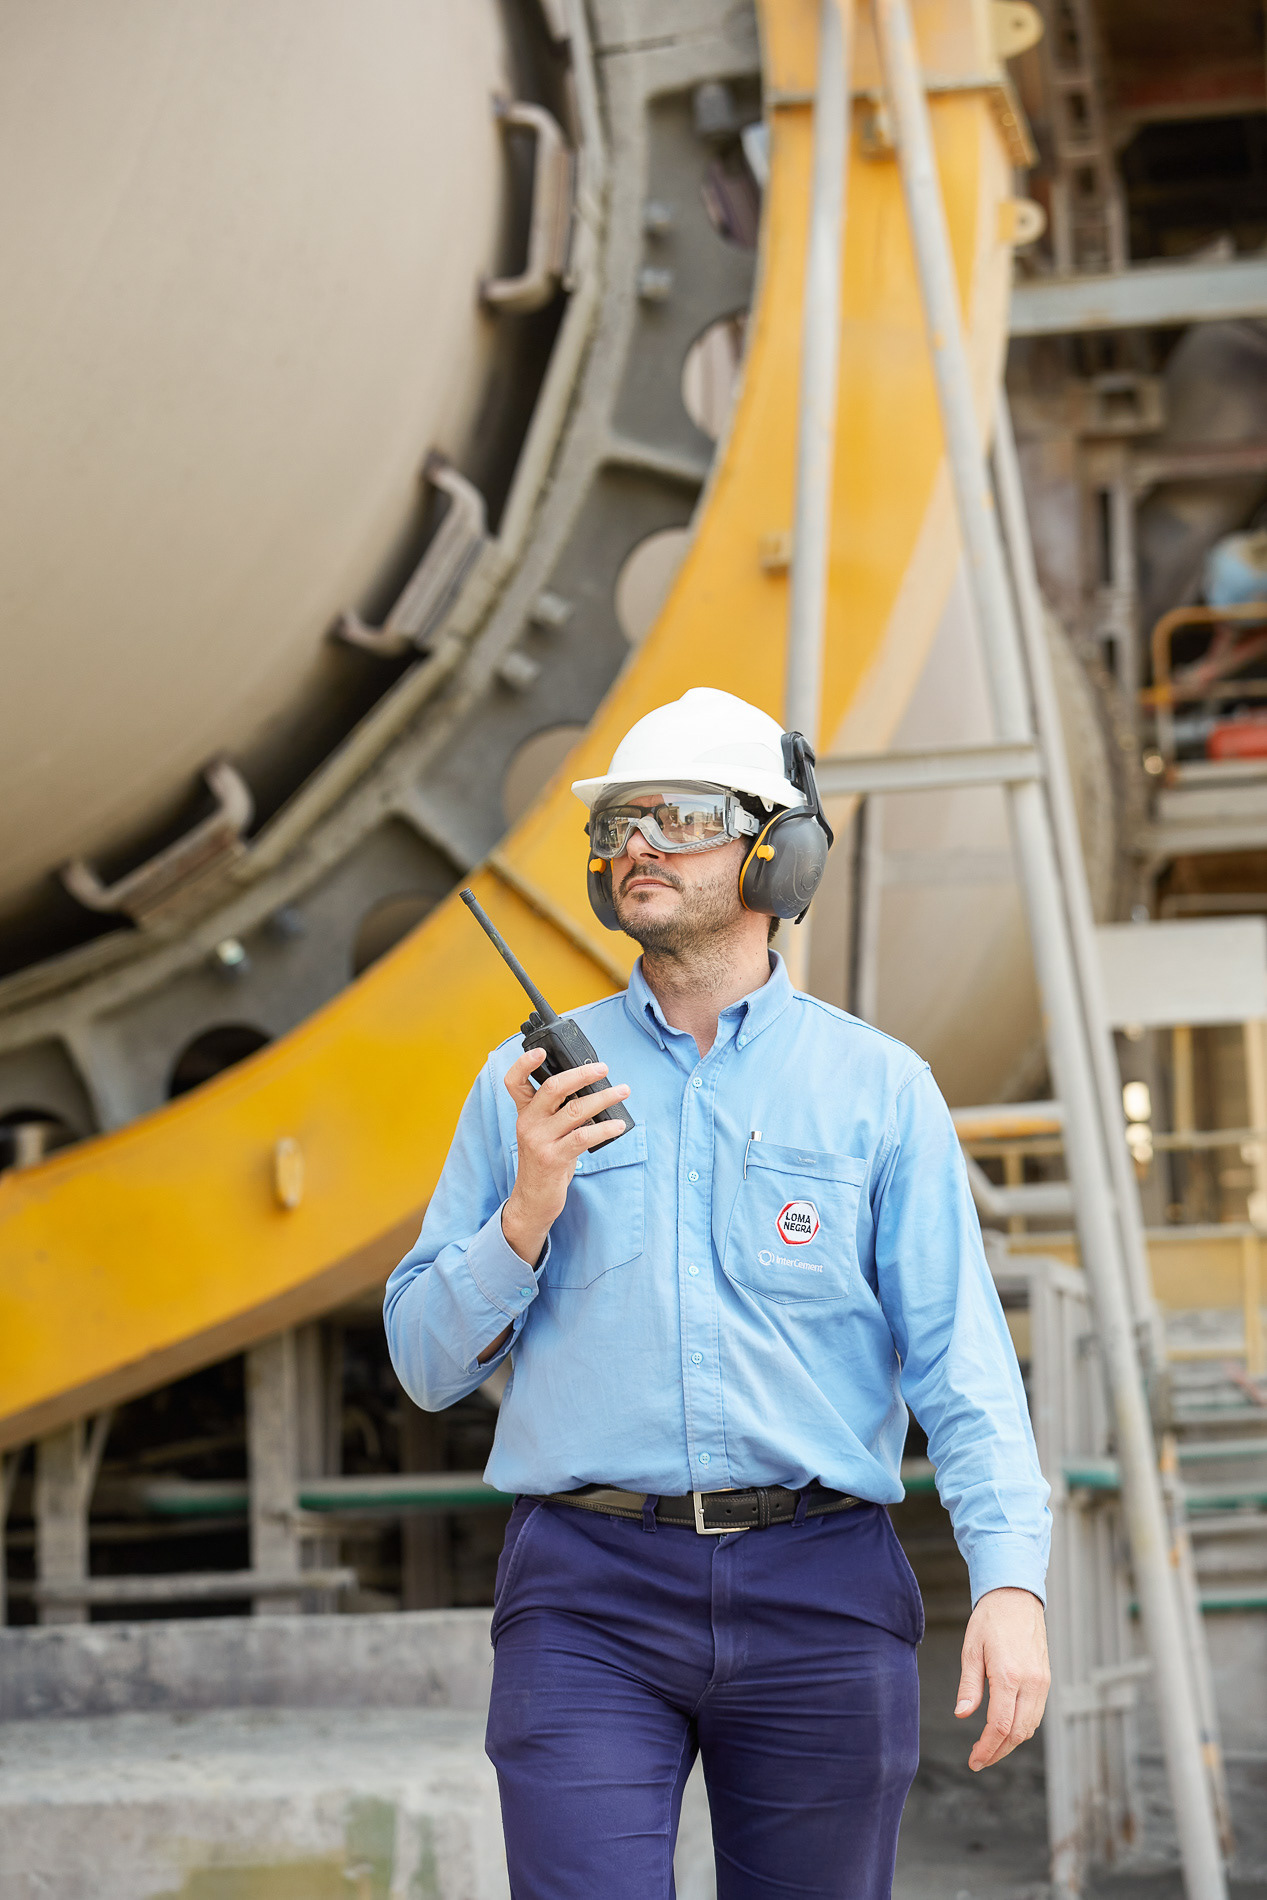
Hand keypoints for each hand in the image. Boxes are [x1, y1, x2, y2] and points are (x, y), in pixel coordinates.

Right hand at [500, 1050, 630, 1267]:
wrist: (533, 1199)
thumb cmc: (545, 1160)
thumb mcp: (545, 1132)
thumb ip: (558, 1111)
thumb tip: (592, 1089)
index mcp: (525, 1112)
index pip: (515, 1082)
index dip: (524, 1063)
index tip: (541, 1050)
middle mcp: (528, 1123)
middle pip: (552, 1088)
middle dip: (581, 1074)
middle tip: (603, 1068)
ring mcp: (539, 1141)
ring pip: (575, 1110)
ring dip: (603, 1098)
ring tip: (622, 1091)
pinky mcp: (553, 1158)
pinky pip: (583, 1136)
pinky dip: (605, 1128)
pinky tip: (619, 1125)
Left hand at [955, 1586, 1049, 1770]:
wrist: (1016, 1597)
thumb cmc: (990, 1620)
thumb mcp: (971, 1649)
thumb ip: (969, 1685)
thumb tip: (962, 1715)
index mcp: (1008, 1675)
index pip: (1000, 1725)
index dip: (987, 1748)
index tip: (974, 1760)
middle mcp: (1030, 1682)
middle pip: (1017, 1733)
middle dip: (998, 1752)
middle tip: (978, 1760)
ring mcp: (1042, 1682)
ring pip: (1030, 1727)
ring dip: (1010, 1743)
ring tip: (989, 1748)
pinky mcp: (1046, 1679)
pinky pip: (1036, 1714)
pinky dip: (1022, 1728)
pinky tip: (1006, 1729)